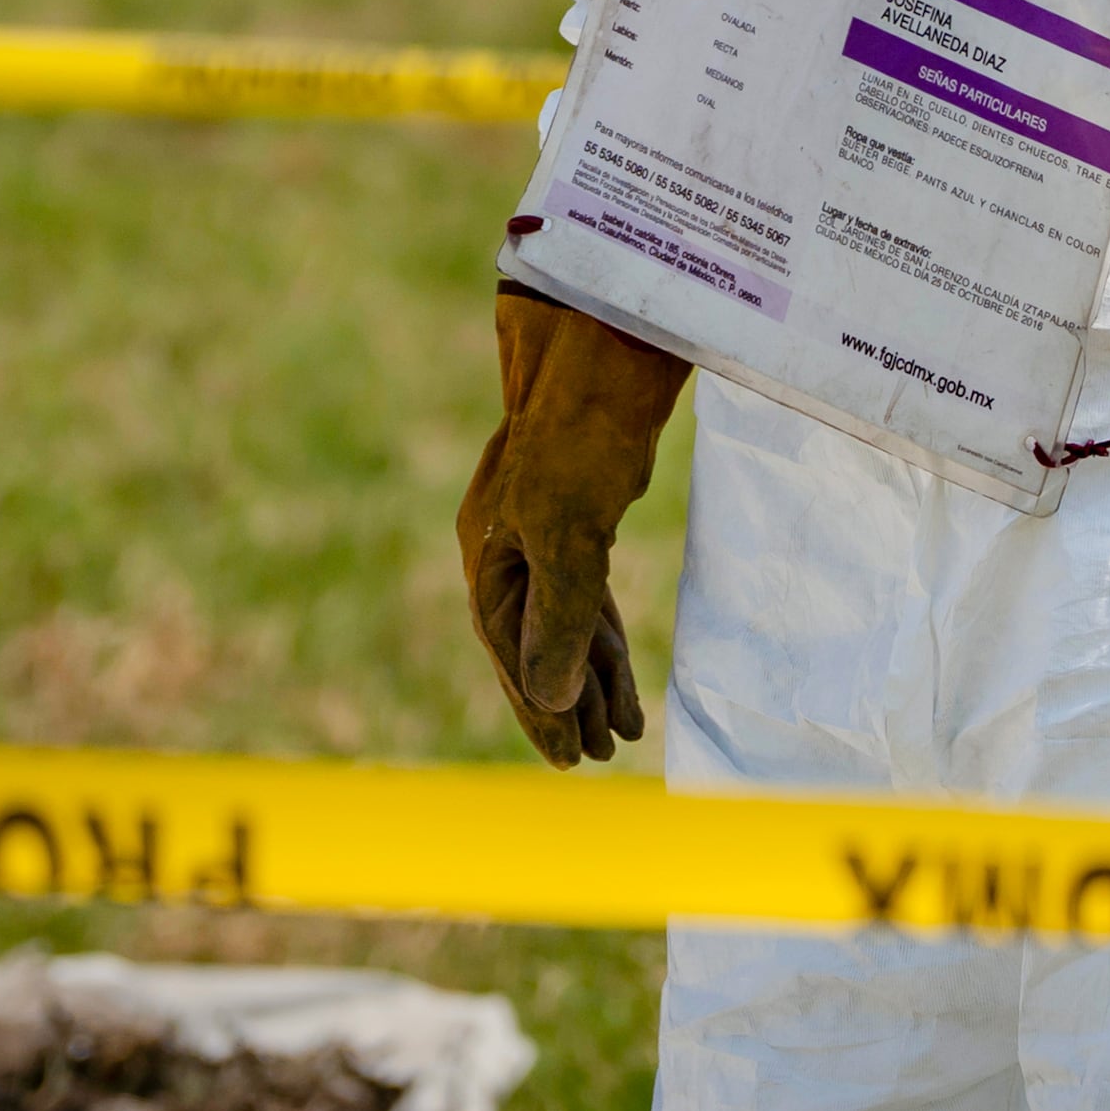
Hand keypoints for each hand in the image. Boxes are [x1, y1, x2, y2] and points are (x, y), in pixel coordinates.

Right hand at [455, 285, 692, 766]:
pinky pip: (584, 596)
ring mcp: (540, 534)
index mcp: (487, 557)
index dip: (539, 709)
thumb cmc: (580, 436)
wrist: (601, 351)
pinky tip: (621, 672)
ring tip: (623, 733)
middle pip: (532, 646)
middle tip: (596, 759)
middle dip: (565, 704)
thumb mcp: (569, 533)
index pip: (511, 652)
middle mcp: (505, 550)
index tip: (567, 758)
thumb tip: (550, 700)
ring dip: (591, 677)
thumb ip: (559, 618)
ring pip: (563, 624)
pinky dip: (602, 636)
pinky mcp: (578, 519)